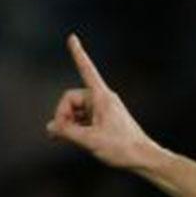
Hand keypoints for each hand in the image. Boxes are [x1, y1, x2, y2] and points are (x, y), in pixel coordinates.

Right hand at [45, 34, 158, 169]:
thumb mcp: (90, 140)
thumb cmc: (122, 147)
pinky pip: (85, 118)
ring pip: (77, 110)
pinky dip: (77, 126)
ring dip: (69, 122)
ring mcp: (104, 109)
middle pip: (72, 99)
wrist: (144, 158)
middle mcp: (103, 99)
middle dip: (63, 114)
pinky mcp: (106, 119)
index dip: (78, 54)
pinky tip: (74, 138)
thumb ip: (67, 132)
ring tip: (68, 139)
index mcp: (101, 97)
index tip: (72, 37)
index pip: (86, 70)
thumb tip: (50, 127)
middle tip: (59, 133)